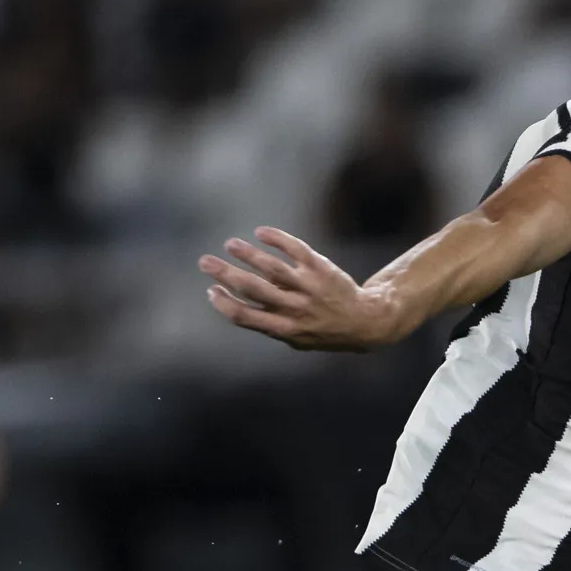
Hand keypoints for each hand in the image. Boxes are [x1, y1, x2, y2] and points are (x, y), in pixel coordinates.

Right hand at [200, 228, 399, 350]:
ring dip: (248, 255)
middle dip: (226, 275)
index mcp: (285, 329)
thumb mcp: (296, 338)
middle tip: (205, 262)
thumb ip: (268, 322)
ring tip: (230, 244)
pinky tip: (261, 232)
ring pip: (273, 268)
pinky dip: (278, 239)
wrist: (365, 321)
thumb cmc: (323, 330)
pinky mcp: (320, 268)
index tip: (210, 290)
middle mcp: (296, 308)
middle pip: (255, 289)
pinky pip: (296, 250)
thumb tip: (232, 299)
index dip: (225, 304)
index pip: (247, 317)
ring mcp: (309, 287)